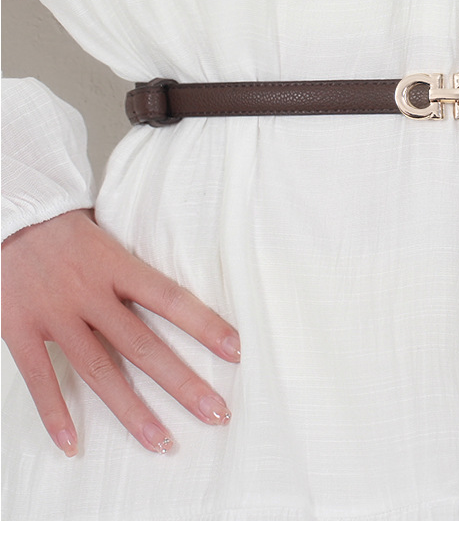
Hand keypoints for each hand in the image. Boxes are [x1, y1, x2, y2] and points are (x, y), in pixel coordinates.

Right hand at [1, 208, 240, 455]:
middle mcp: (90, 292)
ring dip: (132, 411)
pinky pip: (40, 377)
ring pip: (99, 370)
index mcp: (117, 265)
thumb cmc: (68, 226)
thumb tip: (179, 296)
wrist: (12, 214)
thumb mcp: (112, 237)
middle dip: (182, 383)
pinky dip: (55, 413)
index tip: (236, 350)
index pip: (171, 298)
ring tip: (162, 442)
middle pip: (143, 346)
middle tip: (217, 413)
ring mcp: (55, 314)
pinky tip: (73, 444)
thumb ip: (137, 269)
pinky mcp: (19, 328)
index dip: (205, 325)